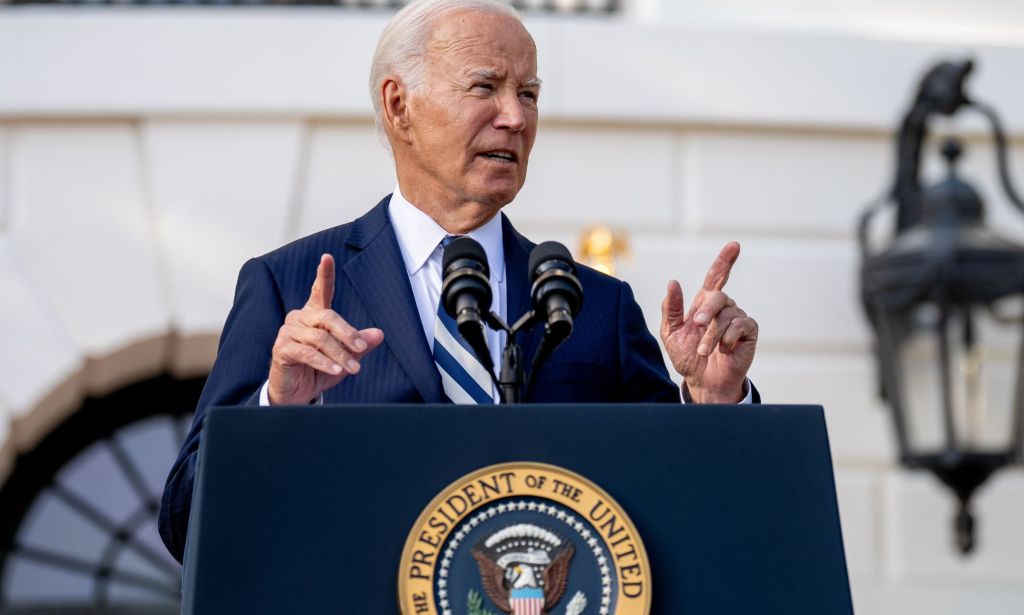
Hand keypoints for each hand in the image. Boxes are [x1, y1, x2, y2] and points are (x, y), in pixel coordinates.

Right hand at [268, 254, 383, 404]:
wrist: (298, 394)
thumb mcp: (345, 357)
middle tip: (362, 348)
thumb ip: (359, 344)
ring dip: (340, 354)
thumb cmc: (319, 371)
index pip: (319, 291)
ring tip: (354, 369)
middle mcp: (299, 318)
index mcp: (314, 315)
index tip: (327, 257)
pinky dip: (324, 362)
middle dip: (348, 333)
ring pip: (319, 337)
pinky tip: (335, 371)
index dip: (324, 275)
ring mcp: (288, 332)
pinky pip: (306, 352)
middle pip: (327, 316)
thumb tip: (378, 334)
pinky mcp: (281, 349)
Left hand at [660, 242, 757, 403]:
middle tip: (697, 325)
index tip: (734, 245)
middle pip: (718, 296)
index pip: (716, 276)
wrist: (702, 381)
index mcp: (704, 303)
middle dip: (706, 311)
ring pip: (726, 316)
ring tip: (704, 351)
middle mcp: (723, 308)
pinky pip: (741, 325)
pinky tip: (725, 350)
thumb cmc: (687, 356)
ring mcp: (738, 318)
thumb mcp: (671, 333)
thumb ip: (671, 308)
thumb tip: (673, 282)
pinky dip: (729, 338)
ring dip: (712, 335)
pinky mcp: (749, 332)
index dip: (725, 260)